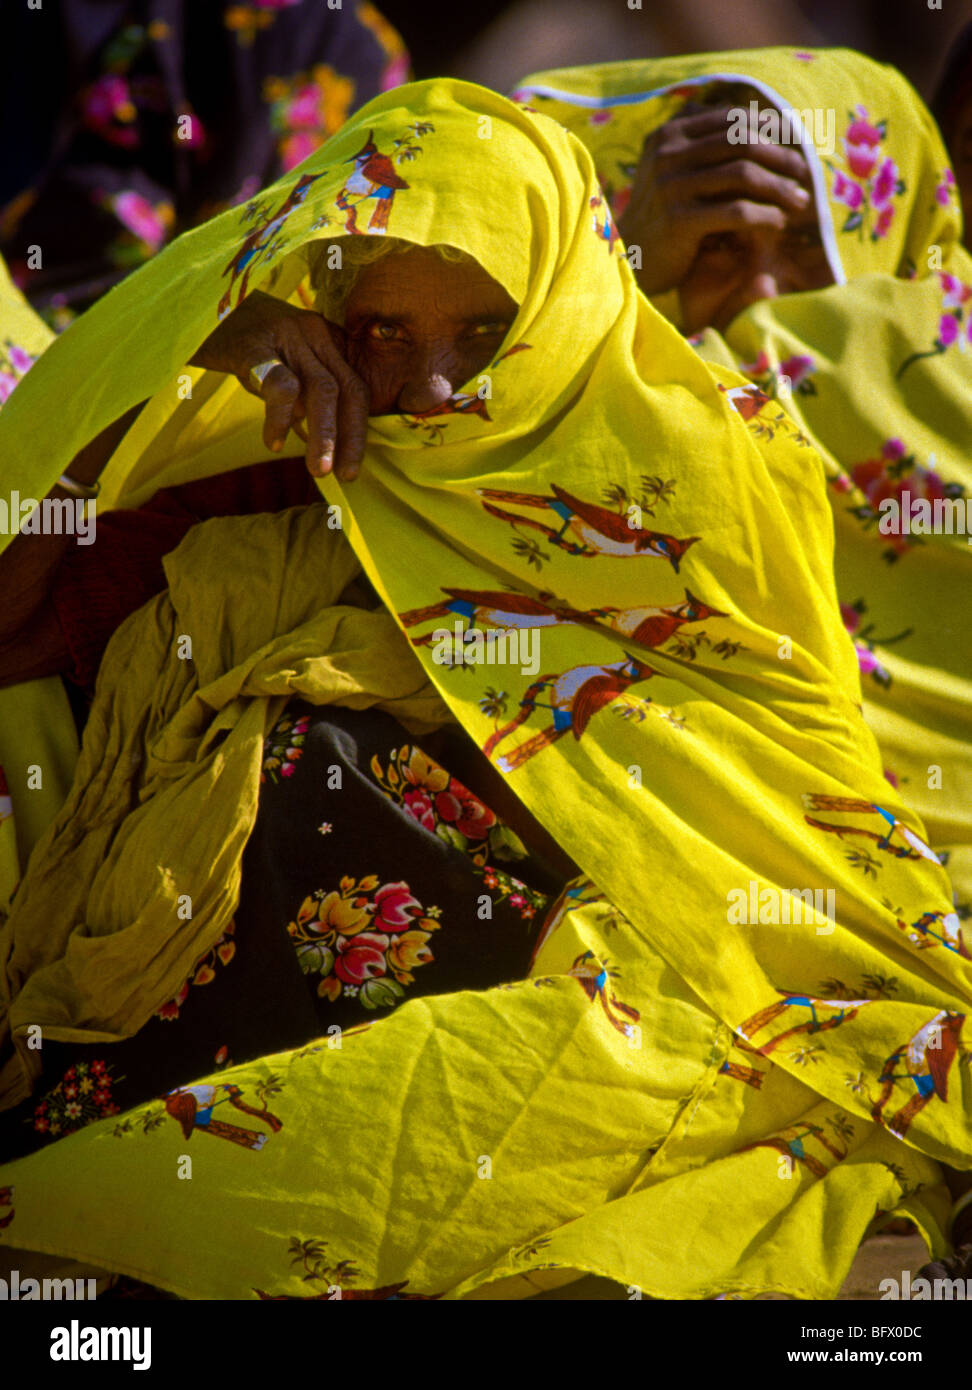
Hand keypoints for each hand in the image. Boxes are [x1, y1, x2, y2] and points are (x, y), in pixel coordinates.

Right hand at [189, 291, 369, 479]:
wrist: (197, 307)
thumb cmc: (243, 344)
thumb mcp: (284, 363)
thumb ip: (304, 398)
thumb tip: (321, 443)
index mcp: (327, 340)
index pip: (357, 388)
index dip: (358, 432)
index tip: (351, 470)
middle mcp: (314, 333)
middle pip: (348, 389)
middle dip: (350, 437)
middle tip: (344, 475)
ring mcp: (287, 335)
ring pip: (321, 389)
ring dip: (324, 435)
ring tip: (318, 469)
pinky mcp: (254, 344)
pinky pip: (280, 384)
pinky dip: (281, 419)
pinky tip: (273, 442)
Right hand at [617, 102, 813, 296]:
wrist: (629, 259)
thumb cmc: (660, 213)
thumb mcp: (670, 167)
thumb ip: (697, 137)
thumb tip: (737, 106)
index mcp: (668, 135)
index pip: (731, 118)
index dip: (771, 128)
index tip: (797, 144)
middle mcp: (668, 154)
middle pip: (742, 142)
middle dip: (782, 157)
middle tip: (806, 174)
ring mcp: (671, 187)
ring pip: (744, 175)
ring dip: (780, 188)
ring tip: (800, 202)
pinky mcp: (679, 220)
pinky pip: (736, 211)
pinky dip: (764, 216)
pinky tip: (778, 223)